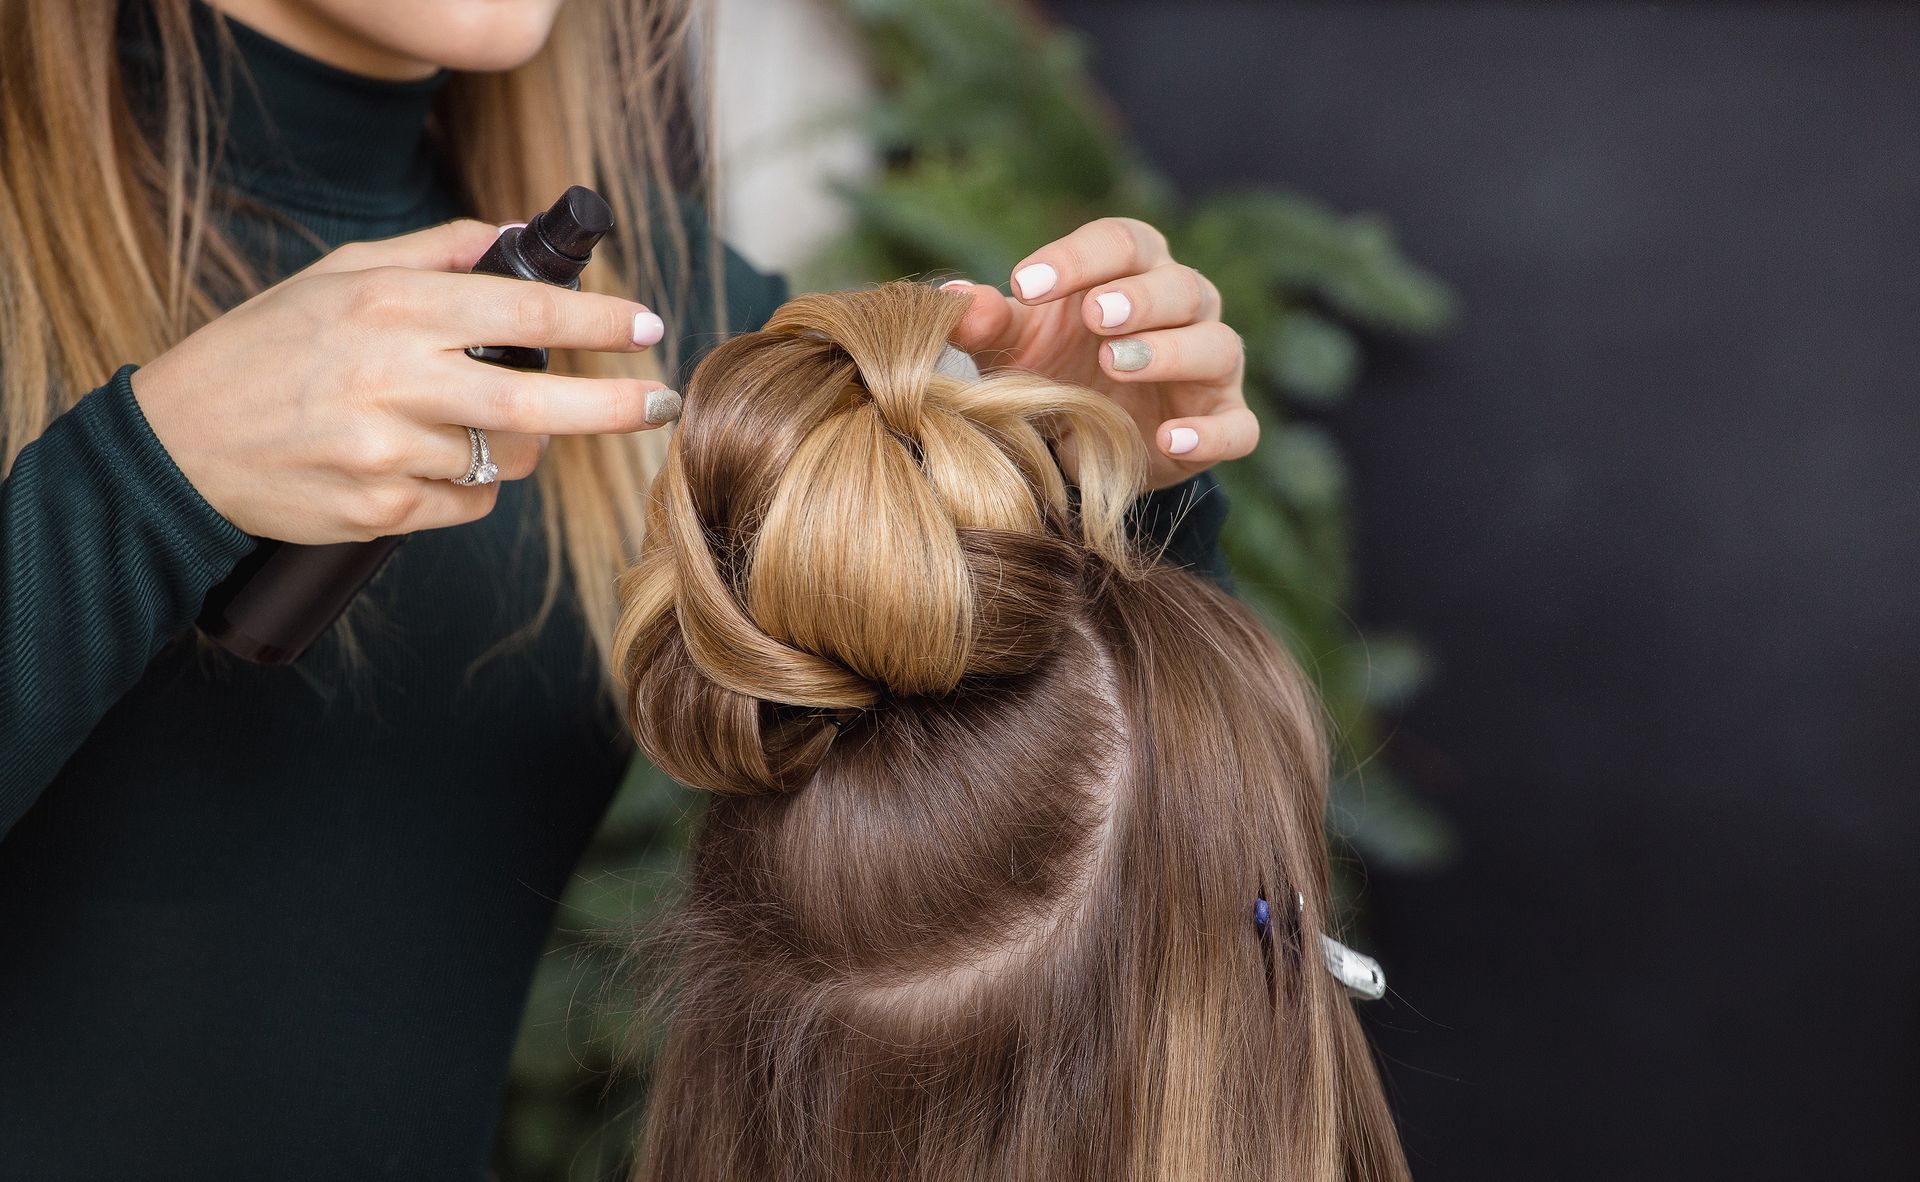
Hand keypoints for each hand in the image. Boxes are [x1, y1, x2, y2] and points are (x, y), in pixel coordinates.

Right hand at [131, 219, 674, 543]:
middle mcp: (393, 378)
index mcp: (391, 307)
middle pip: (539, 399)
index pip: (526, 311)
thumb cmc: (266, 349)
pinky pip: (469, 505)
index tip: (647, 326)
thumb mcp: (339, 275)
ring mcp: (386, 453)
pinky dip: (468, 486)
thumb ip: (434, 254)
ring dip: (513, 443)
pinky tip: (420, 462)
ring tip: (459, 422)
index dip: (600, 321)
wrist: (177, 444)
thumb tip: (513, 236)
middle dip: (615, 406)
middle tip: (662, 405)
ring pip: (506, 458)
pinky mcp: (379, 513)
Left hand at [945, 216, 1254, 489]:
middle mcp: (1185, 309)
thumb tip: (953, 300)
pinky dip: (1211, 433)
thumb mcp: (1014, 346)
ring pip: (1217, 346)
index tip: (1026, 284)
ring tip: (1116, 366)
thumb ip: (986, 323)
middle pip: (1178, 286)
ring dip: (1171, 352)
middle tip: (1094, 316)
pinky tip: (1170, 439)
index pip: (1123, 241)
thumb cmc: (1056, 368)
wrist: (1085, 441)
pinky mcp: (1223, 423)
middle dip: (1138, 298)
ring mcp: (1211, 368)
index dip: (1079, 256)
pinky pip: (1239, 426)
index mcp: (1134, 271)